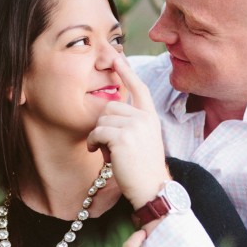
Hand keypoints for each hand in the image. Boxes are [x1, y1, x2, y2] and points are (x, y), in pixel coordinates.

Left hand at [87, 56, 169, 209]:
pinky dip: (94, 142)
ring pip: (102, 118)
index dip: (126, 72)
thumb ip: (132, 123)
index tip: (116, 57)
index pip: (138, 88)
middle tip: (108, 144)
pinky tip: (99, 153)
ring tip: (106, 151)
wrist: (152, 188)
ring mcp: (135, 126)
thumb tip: (108, 113)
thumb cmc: (143, 169)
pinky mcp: (122, 137)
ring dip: (98, 135)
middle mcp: (145, 117)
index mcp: (151, 117)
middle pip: (110, 106)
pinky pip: (98, 131)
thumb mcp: (143, 140)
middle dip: (103, 124)